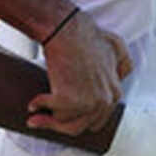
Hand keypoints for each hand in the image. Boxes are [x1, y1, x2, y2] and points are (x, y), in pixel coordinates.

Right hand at [25, 11, 131, 134]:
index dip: (79, 117)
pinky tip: (32, 104)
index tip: (64, 114)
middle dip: (63, 124)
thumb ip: (123, 66)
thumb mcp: (117, 48)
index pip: (98, 119)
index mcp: (115, 93)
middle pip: (82, 125)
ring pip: (66, 124)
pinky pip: (52, 114)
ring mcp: (88, 103)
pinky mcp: (69, 100)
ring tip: (35, 118)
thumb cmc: (87, 35)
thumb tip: (119, 79)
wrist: (67, 30)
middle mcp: (104, 101)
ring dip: (48, 123)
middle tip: (47, 117)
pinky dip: (39, 107)